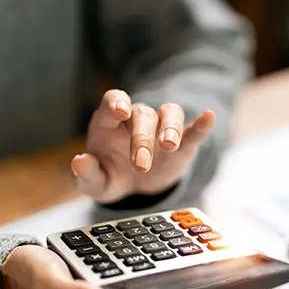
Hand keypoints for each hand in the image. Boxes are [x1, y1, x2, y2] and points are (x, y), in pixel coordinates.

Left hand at [71, 90, 214, 203]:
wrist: (135, 187)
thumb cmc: (111, 176)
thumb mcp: (95, 183)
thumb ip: (86, 174)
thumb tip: (80, 162)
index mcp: (111, 122)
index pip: (113, 101)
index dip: (117, 102)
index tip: (120, 111)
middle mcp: (137, 118)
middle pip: (143, 114)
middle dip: (142, 139)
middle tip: (141, 165)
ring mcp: (161, 129)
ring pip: (169, 113)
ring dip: (170, 127)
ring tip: (170, 145)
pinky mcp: (182, 144)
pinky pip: (192, 130)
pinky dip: (201, 124)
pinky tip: (209, 117)